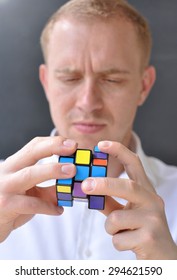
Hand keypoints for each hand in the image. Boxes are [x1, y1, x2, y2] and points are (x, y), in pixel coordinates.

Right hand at [0, 136, 75, 241]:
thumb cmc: (9, 206)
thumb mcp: (28, 194)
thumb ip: (47, 190)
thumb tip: (70, 189)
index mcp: (14, 165)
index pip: (34, 146)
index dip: (53, 142)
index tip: (71, 144)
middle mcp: (8, 172)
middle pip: (31, 153)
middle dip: (53, 147)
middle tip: (73, 148)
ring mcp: (5, 187)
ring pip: (30, 174)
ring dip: (53, 170)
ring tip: (71, 171)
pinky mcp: (6, 205)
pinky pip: (31, 203)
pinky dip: (48, 207)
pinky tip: (59, 210)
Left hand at [82, 141, 176, 259]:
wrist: (164, 257)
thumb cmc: (141, 230)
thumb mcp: (126, 211)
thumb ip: (109, 200)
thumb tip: (85, 190)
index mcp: (146, 190)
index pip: (134, 164)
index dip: (118, 151)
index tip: (100, 145)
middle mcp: (152, 200)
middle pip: (127, 186)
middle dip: (104, 184)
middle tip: (85, 185)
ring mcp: (153, 219)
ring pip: (116, 218)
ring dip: (110, 227)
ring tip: (120, 232)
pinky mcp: (150, 238)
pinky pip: (118, 239)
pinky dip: (117, 242)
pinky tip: (129, 243)